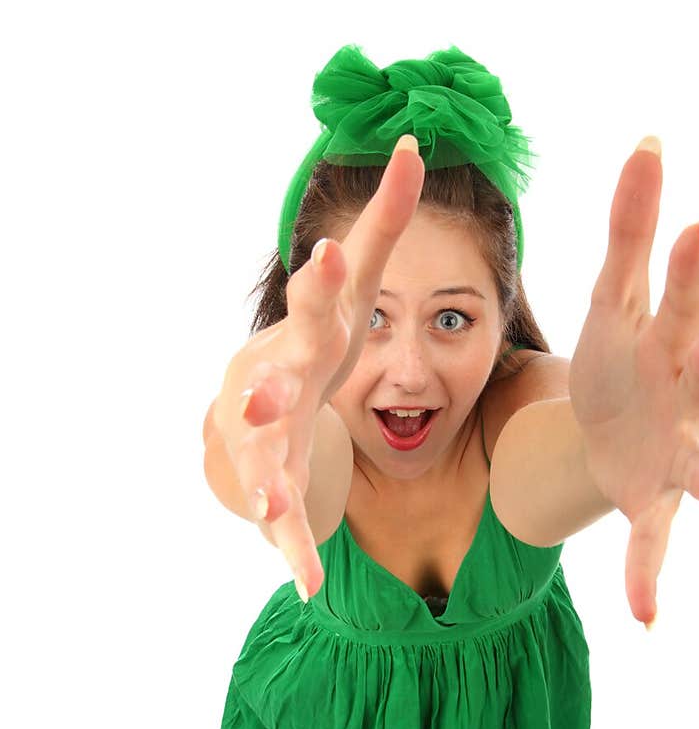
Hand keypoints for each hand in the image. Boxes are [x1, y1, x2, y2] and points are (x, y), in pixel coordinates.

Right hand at [212, 134, 424, 595]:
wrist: (258, 398)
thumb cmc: (318, 334)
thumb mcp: (354, 283)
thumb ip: (383, 223)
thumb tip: (411, 142)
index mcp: (308, 334)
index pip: (314, 305)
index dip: (318, 283)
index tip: (324, 257)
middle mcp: (275, 384)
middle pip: (268, 389)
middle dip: (265, 392)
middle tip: (258, 396)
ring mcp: (265, 439)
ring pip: (263, 466)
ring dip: (268, 485)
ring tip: (276, 511)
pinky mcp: (272, 486)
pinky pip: (283, 524)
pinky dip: (295, 551)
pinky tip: (308, 586)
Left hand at [568, 139, 698, 626]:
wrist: (612, 430)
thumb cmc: (624, 353)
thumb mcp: (613, 297)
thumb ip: (629, 227)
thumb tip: (649, 138)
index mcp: (673, 338)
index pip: (683, 296)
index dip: (690, 267)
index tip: (695, 226)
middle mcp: (688, 395)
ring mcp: (677, 453)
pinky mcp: (653, 504)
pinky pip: (654, 544)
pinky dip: (650, 577)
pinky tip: (645, 616)